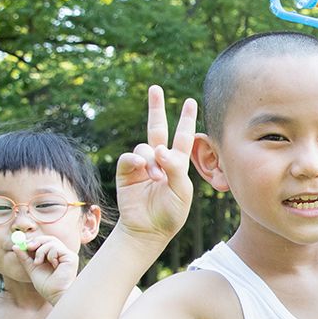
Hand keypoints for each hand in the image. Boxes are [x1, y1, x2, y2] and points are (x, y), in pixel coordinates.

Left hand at [12, 233, 78, 304]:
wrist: (55, 295)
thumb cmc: (47, 286)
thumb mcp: (32, 269)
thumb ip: (25, 258)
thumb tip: (15, 246)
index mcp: (54, 257)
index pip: (45, 242)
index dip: (34, 241)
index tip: (23, 244)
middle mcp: (62, 255)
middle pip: (49, 239)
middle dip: (36, 241)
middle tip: (28, 247)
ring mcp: (67, 255)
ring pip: (51, 242)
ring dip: (41, 251)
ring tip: (38, 262)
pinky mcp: (71, 257)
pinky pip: (56, 248)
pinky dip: (49, 255)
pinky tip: (52, 265)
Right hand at [115, 86, 197, 242]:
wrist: (148, 230)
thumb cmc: (170, 213)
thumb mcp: (182, 192)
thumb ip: (175, 168)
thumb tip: (159, 148)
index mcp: (177, 164)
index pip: (183, 137)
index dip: (186, 120)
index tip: (190, 101)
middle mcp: (159, 160)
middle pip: (157, 128)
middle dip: (156, 108)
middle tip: (155, 88)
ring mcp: (142, 165)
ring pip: (145, 147)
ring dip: (152, 160)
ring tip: (156, 178)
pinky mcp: (127, 172)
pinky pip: (130, 157)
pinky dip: (136, 160)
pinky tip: (141, 169)